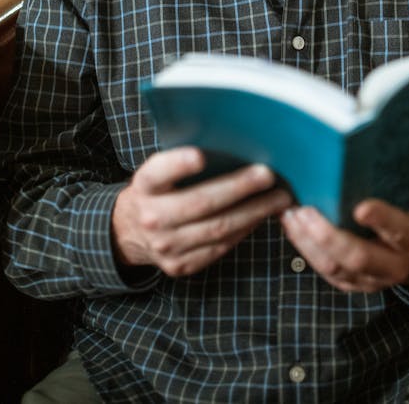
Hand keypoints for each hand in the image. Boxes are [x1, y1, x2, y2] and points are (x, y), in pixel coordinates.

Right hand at [112, 147, 291, 275]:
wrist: (130, 231)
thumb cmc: (157, 190)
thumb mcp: (158, 171)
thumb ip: (183, 160)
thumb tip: (232, 143)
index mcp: (144, 186)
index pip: (158, 172)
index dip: (178, 164)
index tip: (200, 155)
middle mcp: (152, 217)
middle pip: (200, 203)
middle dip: (239, 188)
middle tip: (268, 175)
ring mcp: (166, 246)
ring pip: (217, 229)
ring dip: (253, 212)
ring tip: (278, 198)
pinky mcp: (181, 265)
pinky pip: (220, 247)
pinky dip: (245, 230)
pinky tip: (261, 216)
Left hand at [281, 199, 408, 292]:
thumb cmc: (408, 220)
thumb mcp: (408, 205)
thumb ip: (386, 194)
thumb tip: (354, 161)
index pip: (397, 229)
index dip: (379, 219)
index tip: (360, 207)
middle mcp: (393, 266)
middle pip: (358, 257)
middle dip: (327, 235)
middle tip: (305, 211)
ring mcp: (371, 280)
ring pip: (334, 267)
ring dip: (307, 241)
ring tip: (291, 215)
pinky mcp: (352, 285)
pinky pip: (324, 271)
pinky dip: (305, 248)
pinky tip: (293, 228)